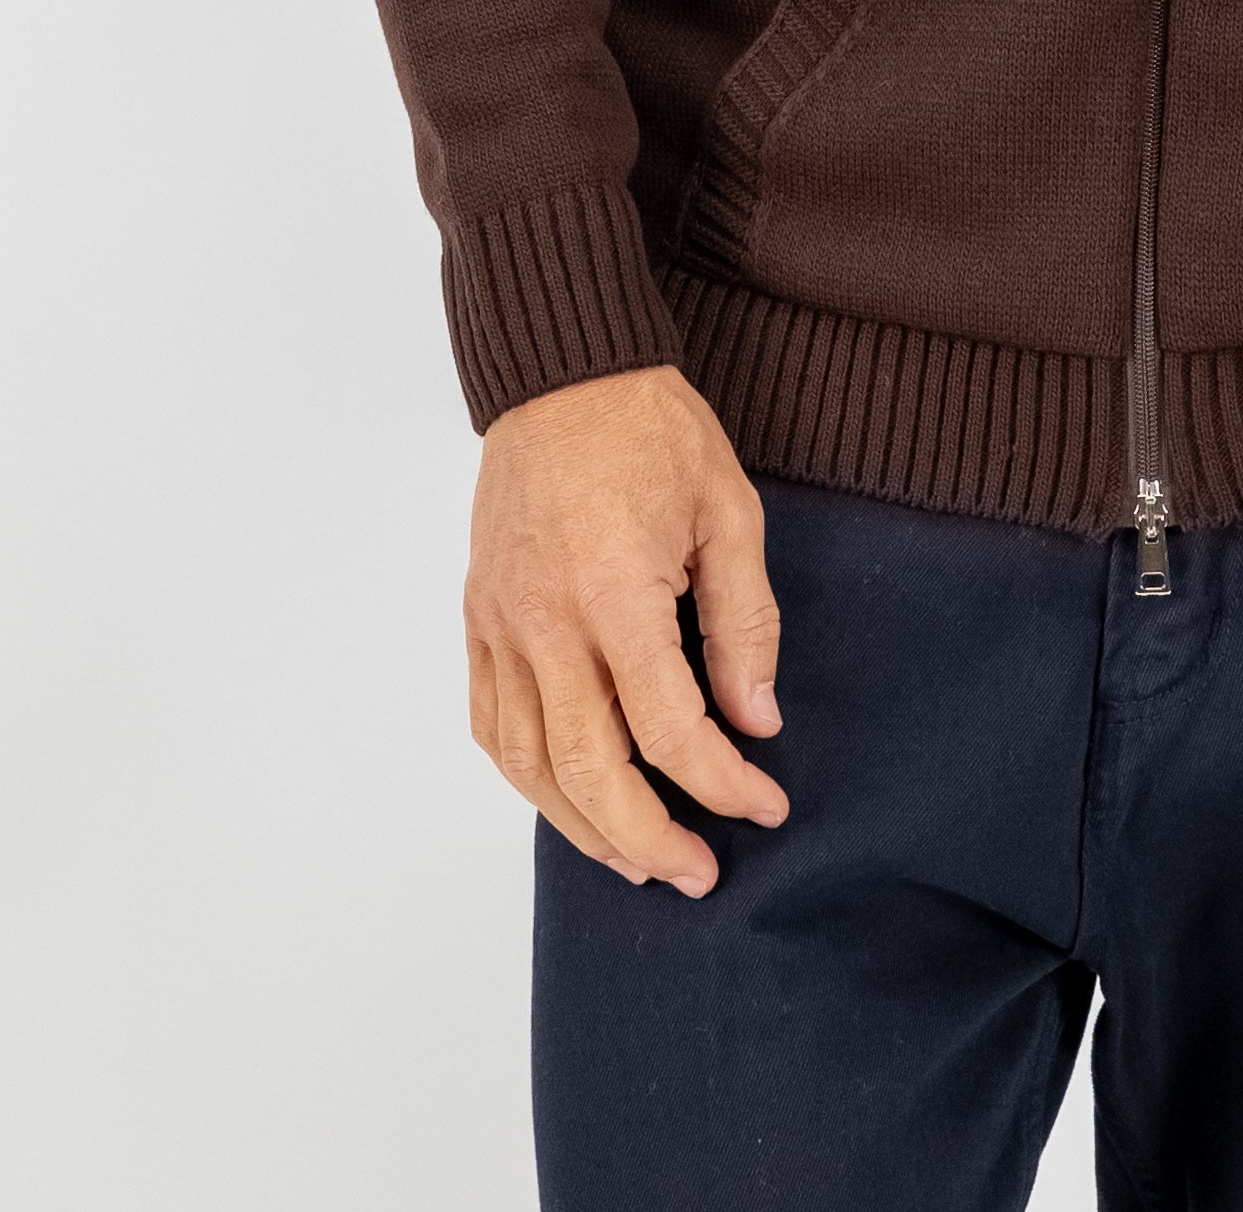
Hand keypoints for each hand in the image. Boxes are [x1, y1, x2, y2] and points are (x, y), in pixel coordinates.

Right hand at [466, 364, 788, 895]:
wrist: (562, 369)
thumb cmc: (650, 428)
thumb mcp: (729, 510)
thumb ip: (746, 623)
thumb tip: (756, 719)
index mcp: (615, 592)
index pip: (669, 728)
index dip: (722, 783)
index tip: (765, 805)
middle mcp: (545, 621)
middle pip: (587, 770)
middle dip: (648, 838)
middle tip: (699, 873)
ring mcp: (500, 623)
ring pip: (526, 763)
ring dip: (582, 826)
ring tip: (638, 857)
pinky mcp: (477, 617)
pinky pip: (489, 723)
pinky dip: (525, 776)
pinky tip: (566, 795)